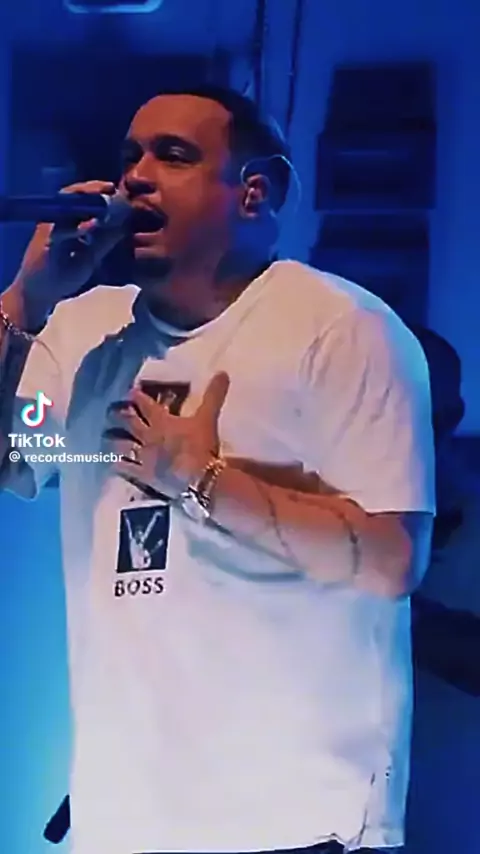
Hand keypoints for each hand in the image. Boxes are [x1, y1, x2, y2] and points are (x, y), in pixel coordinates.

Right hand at [14, 180, 125, 324]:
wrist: (42, 293)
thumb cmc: (65, 273)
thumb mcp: (92, 255)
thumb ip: (106, 241)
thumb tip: (125, 226)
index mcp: (69, 221)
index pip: (83, 198)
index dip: (99, 191)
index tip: (117, 189)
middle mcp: (57, 220)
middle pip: (73, 195)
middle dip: (92, 189)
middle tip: (110, 188)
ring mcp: (50, 228)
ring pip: (64, 206)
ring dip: (85, 202)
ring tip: (104, 201)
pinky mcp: (44, 242)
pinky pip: (59, 230)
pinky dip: (76, 227)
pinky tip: (91, 226)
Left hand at [103, 372, 229, 497]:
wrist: (197, 479)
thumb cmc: (201, 446)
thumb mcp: (208, 418)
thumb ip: (213, 395)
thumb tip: (223, 372)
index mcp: (162, 421)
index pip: (145, 404)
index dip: (136, 396)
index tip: (129, 391)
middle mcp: (147, 436)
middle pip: (127, 422)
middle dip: (118, 415)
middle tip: (109, 411)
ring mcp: (142, 457)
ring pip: (120, 445)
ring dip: (112, 440)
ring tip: (105, 436)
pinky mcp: (142, 476)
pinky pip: (124, 469)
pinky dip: (115, 464)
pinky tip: (108, 463)